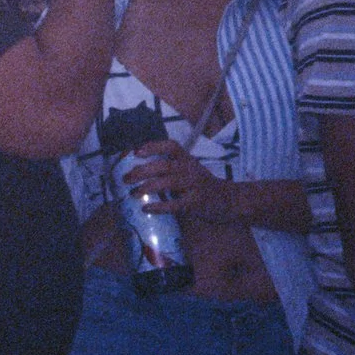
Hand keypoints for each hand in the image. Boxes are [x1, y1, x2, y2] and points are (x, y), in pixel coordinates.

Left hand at [123, 139, 241, 223]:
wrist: (229, 199)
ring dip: (147, 187)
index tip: (136, 153)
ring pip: (167, 182)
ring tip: (133, 193)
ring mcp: (194, 185)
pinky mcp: (196, 202)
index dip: (153, 146)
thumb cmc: (201, 185)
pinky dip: (158, 206)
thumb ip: (169, 167)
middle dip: (141, 171)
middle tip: (125, 179)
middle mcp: (190, 169)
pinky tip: (146, 208)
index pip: (171, 146)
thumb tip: (136, 171)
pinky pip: (174, 204)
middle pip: (163, 165)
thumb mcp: (189, 169)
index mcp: (187, 159)